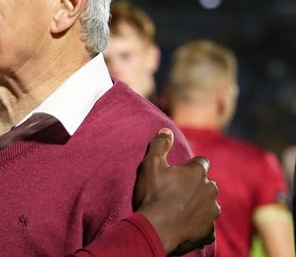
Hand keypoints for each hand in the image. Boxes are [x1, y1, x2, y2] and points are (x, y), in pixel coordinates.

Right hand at [133, 128, 219, 254]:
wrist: (156, 229)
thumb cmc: (153, 195)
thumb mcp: (150, 165)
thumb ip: (159, 145)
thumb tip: (166, 130)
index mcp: (197, 173)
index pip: (201, 162)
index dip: (190, 166)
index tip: (179, 172)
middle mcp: (210, 191)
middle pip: (207, 184)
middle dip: (196, 186)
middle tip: (177, 192)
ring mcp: (211, 212)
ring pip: (209, 205)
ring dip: (199, 205)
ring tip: (180, 210)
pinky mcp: (209, 231)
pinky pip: (206, 225)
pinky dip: (197, 224)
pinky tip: (183, 225)